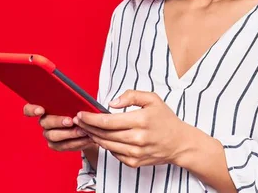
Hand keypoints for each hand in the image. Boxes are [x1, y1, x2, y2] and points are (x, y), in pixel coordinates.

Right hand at [23, 103, 95, 151]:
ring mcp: (49, 134)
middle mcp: (44, 122)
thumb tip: (76, 98)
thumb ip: (71, 101)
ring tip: (83, 131)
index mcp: (45, 108)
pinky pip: (63, 145)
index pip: (29, 109)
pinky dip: (76, 142)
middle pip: (45, 122)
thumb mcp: (76, 103)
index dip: (32, 110)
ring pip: (53, 136)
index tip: (41, 110)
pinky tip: (86, 138)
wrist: (89, 126)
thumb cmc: (80, 110)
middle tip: (71, 121)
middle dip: (58, 122)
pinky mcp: (56, 145)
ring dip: (69, 133)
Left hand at [73, 90, 190, 167]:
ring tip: (86, 128)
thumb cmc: (165, 119)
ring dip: (93, 136)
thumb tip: (111, 103)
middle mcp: (137, 139)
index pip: (108, 121)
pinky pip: (113, 154)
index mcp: (141, 121)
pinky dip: (106, 145)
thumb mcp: (153, 99)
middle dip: (87, 126)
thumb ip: (131, 96)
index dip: (91, 118)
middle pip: (104, 134)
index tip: (81, 114)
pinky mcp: (134, 162)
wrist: (179, 143)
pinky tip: (102, 137)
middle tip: (78, 120)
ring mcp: (135, 153)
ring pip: (106, 145)